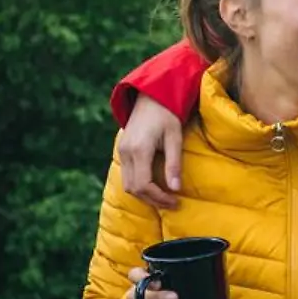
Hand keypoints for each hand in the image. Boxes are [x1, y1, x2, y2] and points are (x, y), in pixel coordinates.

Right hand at [119, 94, 182, 208]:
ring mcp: (121, 151)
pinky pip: (126, 175)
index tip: (175, 201)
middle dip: (152, 200)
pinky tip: (154, 186)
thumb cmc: (167, 114)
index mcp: (139, 149)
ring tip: (164, 197)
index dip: (159, 197)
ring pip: (127, 184)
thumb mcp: (174, 137)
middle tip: (172, 203)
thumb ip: (174, 163)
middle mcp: (126, 152)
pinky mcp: (121, 149)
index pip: (144, 185)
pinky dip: (139, 185)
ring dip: (145, 194)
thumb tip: (176, 189)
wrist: (150, 95)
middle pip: (133, 188)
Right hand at [126, 267, 179, 298]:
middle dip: (157, 297)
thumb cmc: (170, 290)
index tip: (159, 282)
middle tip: (175, 298)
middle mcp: (135, 296)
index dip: (142, 277)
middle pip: (137, 295)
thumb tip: (192, 270)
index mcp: (140, 281)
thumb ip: (174, 276)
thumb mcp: (171, 280)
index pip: (134, 275)